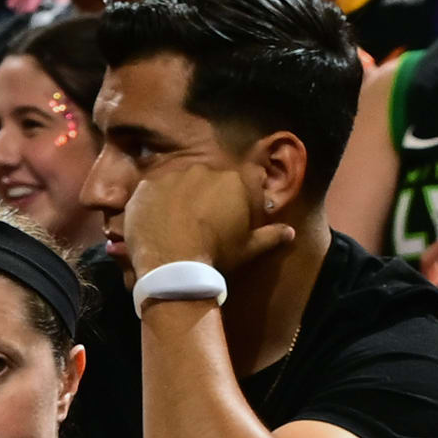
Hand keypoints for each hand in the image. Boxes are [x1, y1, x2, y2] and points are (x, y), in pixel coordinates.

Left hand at [121, 158, 287, 281]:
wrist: (173, 268)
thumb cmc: (217, 256)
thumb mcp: (249, 249)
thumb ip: (270, 236)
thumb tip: (291, 232)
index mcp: (234, 181)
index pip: (247, 179)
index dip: (244, 196)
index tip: (238, 214)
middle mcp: (204, 170)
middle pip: (211, 180)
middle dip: (210, 196)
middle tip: (205, 222)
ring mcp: (172, 176)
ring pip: (181, 183)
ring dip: (182, 198)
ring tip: (177, 225)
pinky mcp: (146, 187)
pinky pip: (153, 192)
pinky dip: (156, 204)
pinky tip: (157, 224)